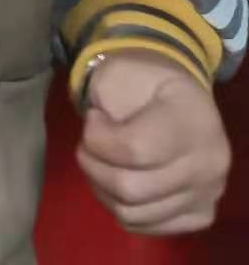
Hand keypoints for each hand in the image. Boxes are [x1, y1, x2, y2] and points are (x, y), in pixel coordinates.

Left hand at [78, 49, 230, 234]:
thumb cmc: (146, 82)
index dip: (99, 138)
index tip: (93, 118)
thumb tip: (101, 130)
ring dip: (102, 188)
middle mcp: (208, 162)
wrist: (180, 98)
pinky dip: (121, 207)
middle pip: (131, 189)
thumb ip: (105, 96)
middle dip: (93, 165)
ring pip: (134, 213)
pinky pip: (146, 226)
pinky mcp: (200, 214)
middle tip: (88, 145)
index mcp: (191, 119)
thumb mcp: (120, 70)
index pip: (134, 149)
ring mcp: (207, 193)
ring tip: (101, 161)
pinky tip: (119, 178)